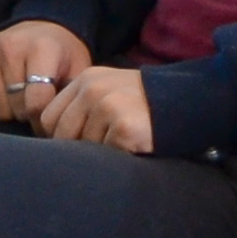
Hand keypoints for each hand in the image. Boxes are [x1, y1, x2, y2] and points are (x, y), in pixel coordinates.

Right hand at [0, 19, 95, 121]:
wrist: (41, 26)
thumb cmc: (62, 55)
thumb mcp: (78, 69)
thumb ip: (71, 96)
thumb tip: (60, 127)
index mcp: (43, 48)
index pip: (36, 103)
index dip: (44, 121)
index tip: (49, 120)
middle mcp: (12, 47)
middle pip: (16, 108)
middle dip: (28, 114)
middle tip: (36, 103)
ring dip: (10, 111)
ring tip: (21, 97)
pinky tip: (3, 92)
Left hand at [36, 67, 154, 152]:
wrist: (188, 103)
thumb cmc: (144, 105)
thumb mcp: (110, 92)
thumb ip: (82, 107)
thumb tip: (53, 139)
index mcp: (86, 79)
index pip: (48, 117)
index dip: (58, 136)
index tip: (76, 145)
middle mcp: (92, 89)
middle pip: (61, 135)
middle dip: (78, 148)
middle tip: (104, 148)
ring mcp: (107, 106)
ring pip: (83, 147)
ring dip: (101, 154)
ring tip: (122, 144)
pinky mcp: (122, 125)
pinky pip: (105, 155)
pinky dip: (118, 158)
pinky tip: (133, 147)